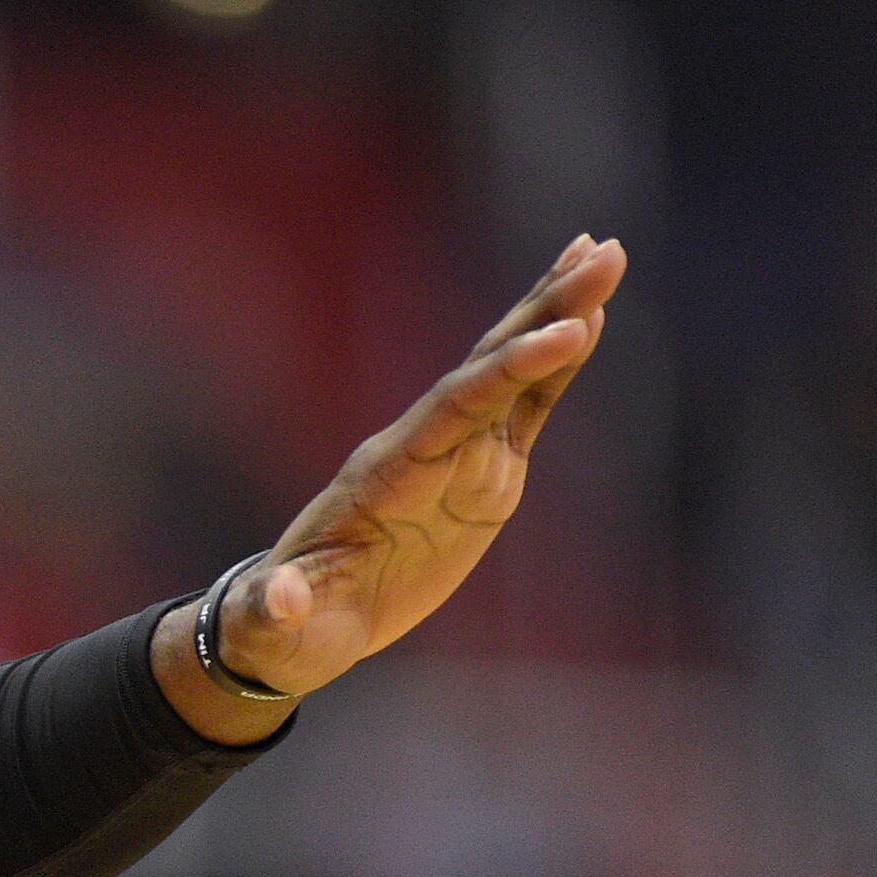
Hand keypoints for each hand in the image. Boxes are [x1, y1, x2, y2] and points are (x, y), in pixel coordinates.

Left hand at [175, 233, 626, 722]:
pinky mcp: (480, 478)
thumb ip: (274, 610)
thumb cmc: (278, 626)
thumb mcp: (272, 624)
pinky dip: (555, 369)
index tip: (565, 331)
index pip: (455, 407)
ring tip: (605, 257)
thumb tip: (274, 603)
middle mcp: (422, 449)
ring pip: (512, 374)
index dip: (507, 369)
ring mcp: (454, 458)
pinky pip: (525, 411)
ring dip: (557, 316)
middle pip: (490, 366)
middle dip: (544, 311)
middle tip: (604, 250)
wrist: (291, 627)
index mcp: (384, 475)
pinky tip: (586, 323)